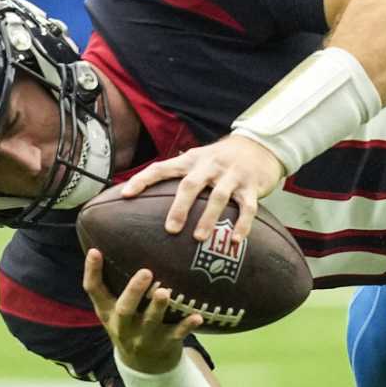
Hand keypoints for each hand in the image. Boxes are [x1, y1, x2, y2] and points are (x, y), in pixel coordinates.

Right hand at [83, 248, 200, 373]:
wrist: (143, 365)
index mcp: (108, 312)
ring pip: (151, 322)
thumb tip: (118, 239)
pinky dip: (187, 326)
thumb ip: (116, 282)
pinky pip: (177, 334)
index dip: (92, 271)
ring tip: (165, 291)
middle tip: (146, 272)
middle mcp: (123, 325)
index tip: (95, 250)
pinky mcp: (165, 344)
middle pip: (124, 309)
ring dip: (158, 307)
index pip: (94, 291)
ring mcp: (144, 337)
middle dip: (134, 292)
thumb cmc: (130, 323)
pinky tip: (198, 316)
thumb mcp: (114, 308)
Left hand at [118, 135, 286, 243]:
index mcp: (192, 160)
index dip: (142, 179)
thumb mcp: (198, 159)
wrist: (260, 146)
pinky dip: (242, 224)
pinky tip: (235, 241)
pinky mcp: (252, 186)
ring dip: (209, 218)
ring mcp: (232, 175)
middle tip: (171, 229)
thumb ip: (177, 174)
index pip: (162, 167)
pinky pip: (248, 207)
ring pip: (219, 196)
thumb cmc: (221, 159)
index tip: (125, 195)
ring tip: (199, 238)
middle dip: (180, 207)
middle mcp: (210, 166)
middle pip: (191, 184)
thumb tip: (142, 195)